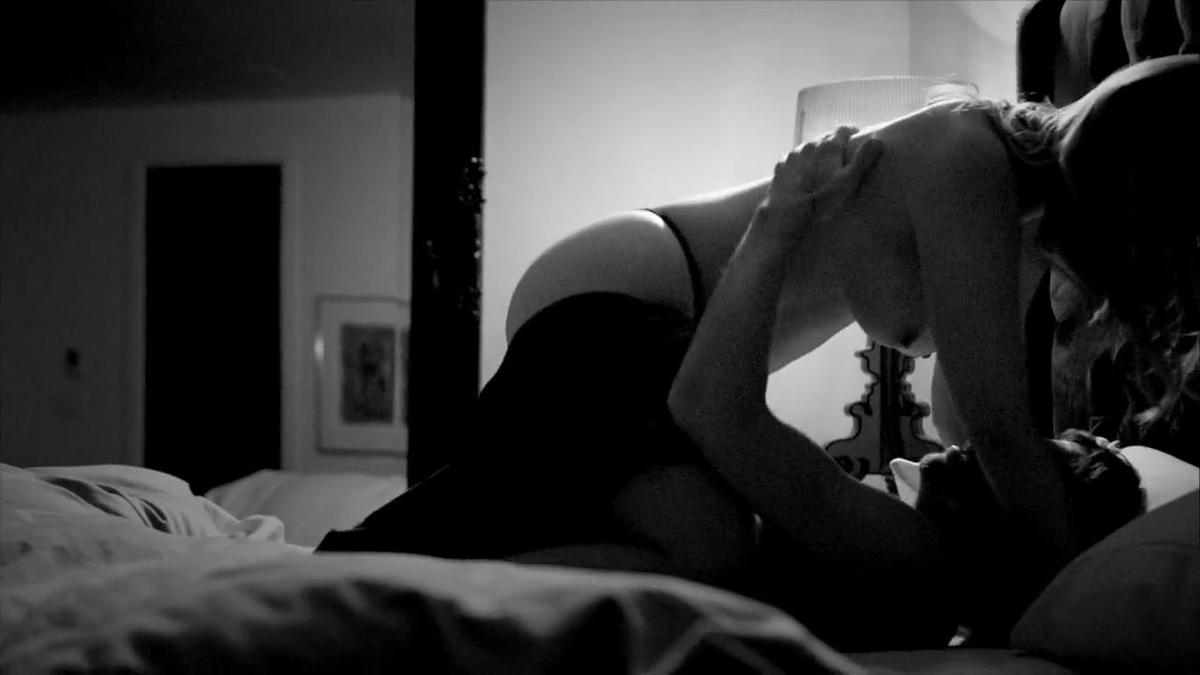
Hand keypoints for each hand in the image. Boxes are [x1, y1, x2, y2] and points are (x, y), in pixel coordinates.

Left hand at [761, 126, 883, 240]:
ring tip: (823, 169)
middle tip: (842, 157)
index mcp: (828, 146)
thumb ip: (862, 161)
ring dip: (816, 155)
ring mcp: (792, 156)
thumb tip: (876, 140)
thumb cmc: (820, 201)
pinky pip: (794, 161)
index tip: (858, 139)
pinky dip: (801, 165)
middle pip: (825, 139)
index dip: (852, 133)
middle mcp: (808, 145)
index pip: (843, 130)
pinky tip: (803, 177)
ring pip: (808, 149)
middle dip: (834, 145)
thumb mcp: (847, 183)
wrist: (785, 215)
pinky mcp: (780, 167)